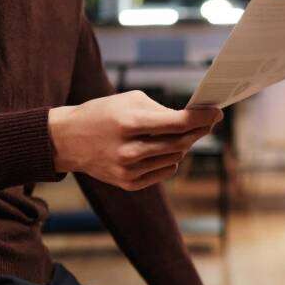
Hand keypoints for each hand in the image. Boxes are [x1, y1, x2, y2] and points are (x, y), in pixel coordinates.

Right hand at [49, 90, 221, 190]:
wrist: (67, 140)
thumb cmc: (103, 113)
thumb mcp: (129, 101)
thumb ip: (162, 110)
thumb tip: (194, 119)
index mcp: (129, 124)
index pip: (178, 123)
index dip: (202, 118)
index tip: (217, 112)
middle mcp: (129, 150)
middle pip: (181, 142)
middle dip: (198, 130)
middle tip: (207, 122)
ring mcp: (128, 170)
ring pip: (176, 157)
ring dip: (182, 144)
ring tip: (177, 133)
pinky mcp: (128, 183)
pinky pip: (165, 171)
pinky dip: (169, 159)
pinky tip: (161, 150)